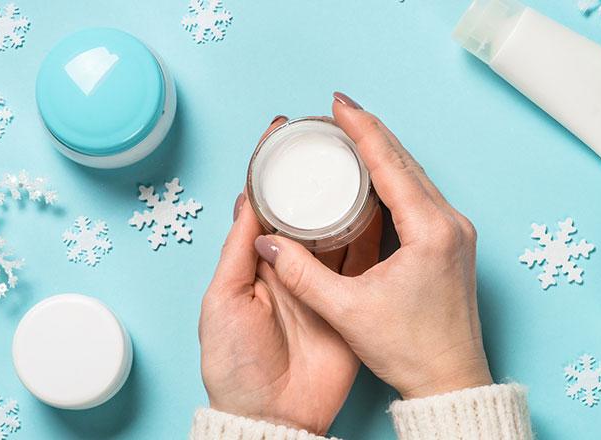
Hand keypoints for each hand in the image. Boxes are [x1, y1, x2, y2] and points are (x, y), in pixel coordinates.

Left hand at [198, 116, 383, 433]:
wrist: (272, 416)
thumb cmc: (236, 364)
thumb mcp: (223, 300)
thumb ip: (238, 249)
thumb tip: (245, 197)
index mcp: (256, 263)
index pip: (263, 205)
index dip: (270, 169)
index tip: (282, 131)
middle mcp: (290, 267)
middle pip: (304, 211)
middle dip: (312, 175)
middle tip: (327, 138)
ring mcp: (322, 285)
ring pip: (336, 231)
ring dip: (343, 199)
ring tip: (354, 162)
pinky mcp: (349, 303)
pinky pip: (361, 262)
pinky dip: (370, 235)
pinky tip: (378, 206)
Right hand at [253, 93, 492, 400]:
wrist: (451, 380)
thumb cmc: (410, 349)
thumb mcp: (348, 311)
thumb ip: (304, 275)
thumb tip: (267, 244)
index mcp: (430, 231)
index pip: (391, 165)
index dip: (362, 130)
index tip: (339, 105)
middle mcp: (450, 224)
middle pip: (406, 163)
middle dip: (371, 133)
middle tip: (340, 112)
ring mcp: (457, 233)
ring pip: (417, 177)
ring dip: (386, 153)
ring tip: (353, 135)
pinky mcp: (453, 244)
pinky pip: (424, 196)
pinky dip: (398, 178)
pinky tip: (378, 175)